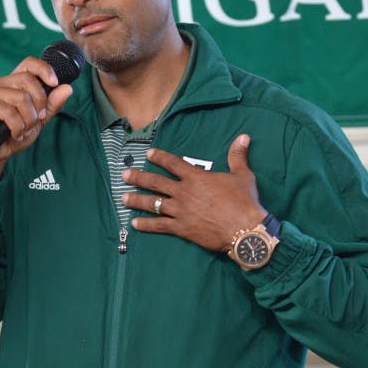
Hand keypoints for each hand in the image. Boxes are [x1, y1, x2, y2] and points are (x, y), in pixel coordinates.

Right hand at [0, 55, 73, 179]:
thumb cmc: (14, 134)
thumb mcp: (39, 120)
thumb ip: (52, 104)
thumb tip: (67, 88)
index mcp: (13, 82)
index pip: (29, 64)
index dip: (44, 69)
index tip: (54, 83)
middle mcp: (0, 83)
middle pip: (28, 81)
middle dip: (39, 104)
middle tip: (36, 120)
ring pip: (21, 98)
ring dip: (28, 120)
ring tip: (22, 130)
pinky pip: (10, 112)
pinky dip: (17, 127)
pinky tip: (14, 134)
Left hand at [121, 134, 265, 252]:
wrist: (244, 229)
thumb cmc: (244, 201)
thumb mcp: (242, 175)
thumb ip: (237, 156)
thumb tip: (244, 137)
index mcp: (196, 178)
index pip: (173, 163)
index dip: (159, 157)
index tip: (147, 154)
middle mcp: (184, 192)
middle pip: (156, 182)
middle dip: (138, 177)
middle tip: (124, 175)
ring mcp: (180, 211)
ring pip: (153, 203)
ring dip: (137, 200)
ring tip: (123, 198)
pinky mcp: (181, 228)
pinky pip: (159, 226)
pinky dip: (146, 225)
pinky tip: (135, 224)